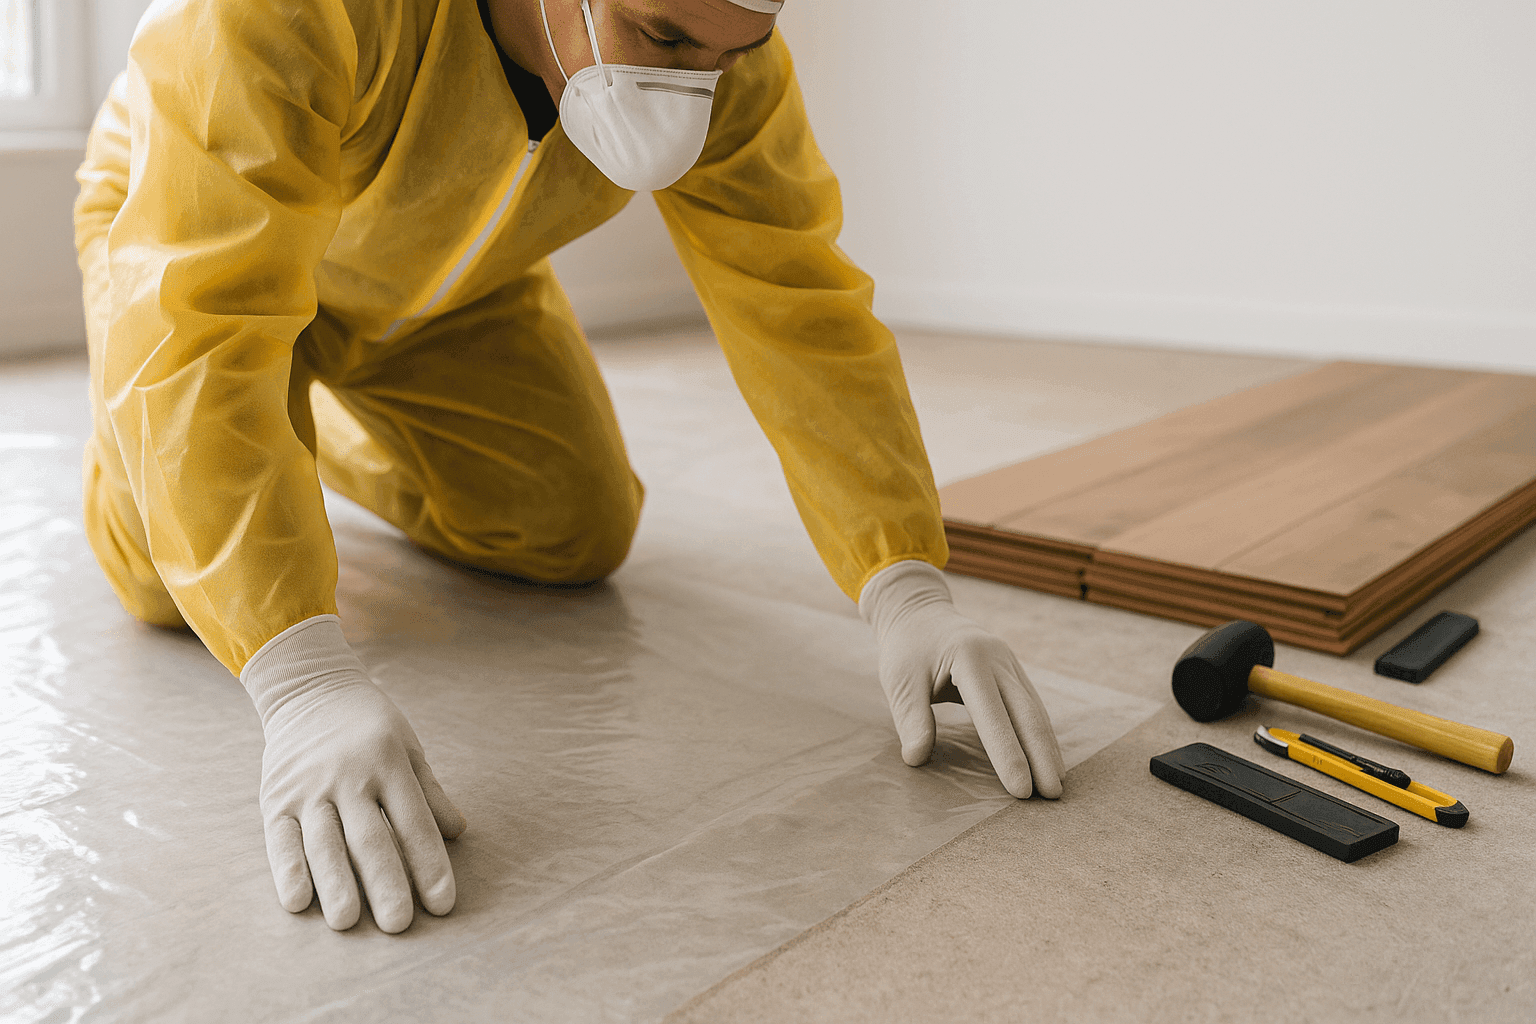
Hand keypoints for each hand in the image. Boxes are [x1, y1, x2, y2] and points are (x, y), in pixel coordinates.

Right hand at [241, 615, 465, 931]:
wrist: (309, 688)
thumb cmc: (370, 724)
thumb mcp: (408, 745)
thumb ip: (429, 791)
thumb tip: (458, 832)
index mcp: (389, 764)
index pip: (414, 822)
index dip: (430, 864)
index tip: (443, 903)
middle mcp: (350, 777)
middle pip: (370, 838)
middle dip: (386, 882)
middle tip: (400, 924)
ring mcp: (309, 789)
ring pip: (323, 842)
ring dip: (335, 883)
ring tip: (348, 921)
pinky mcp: (276, 798)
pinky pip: (280, 839)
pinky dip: (287, 869)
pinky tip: (298, 900)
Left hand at [859, 561, 1064, 798]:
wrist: (919, 612)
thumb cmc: (907, 649)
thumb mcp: (900, 680)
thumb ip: (911, 718)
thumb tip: (916, 759)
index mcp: (970, 659)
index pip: (994, 715)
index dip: (1008, 754)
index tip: (1021, 790)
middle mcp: (999, 659)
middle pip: (1027, 713)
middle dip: (1042, 756)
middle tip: (1052, 797)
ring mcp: (1010, 663)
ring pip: (1035, 711)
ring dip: (1047, 748)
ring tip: (1055, 786)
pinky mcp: (1012, 671)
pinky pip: (1031, 706)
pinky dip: (1041, 734)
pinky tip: (1047, 759)